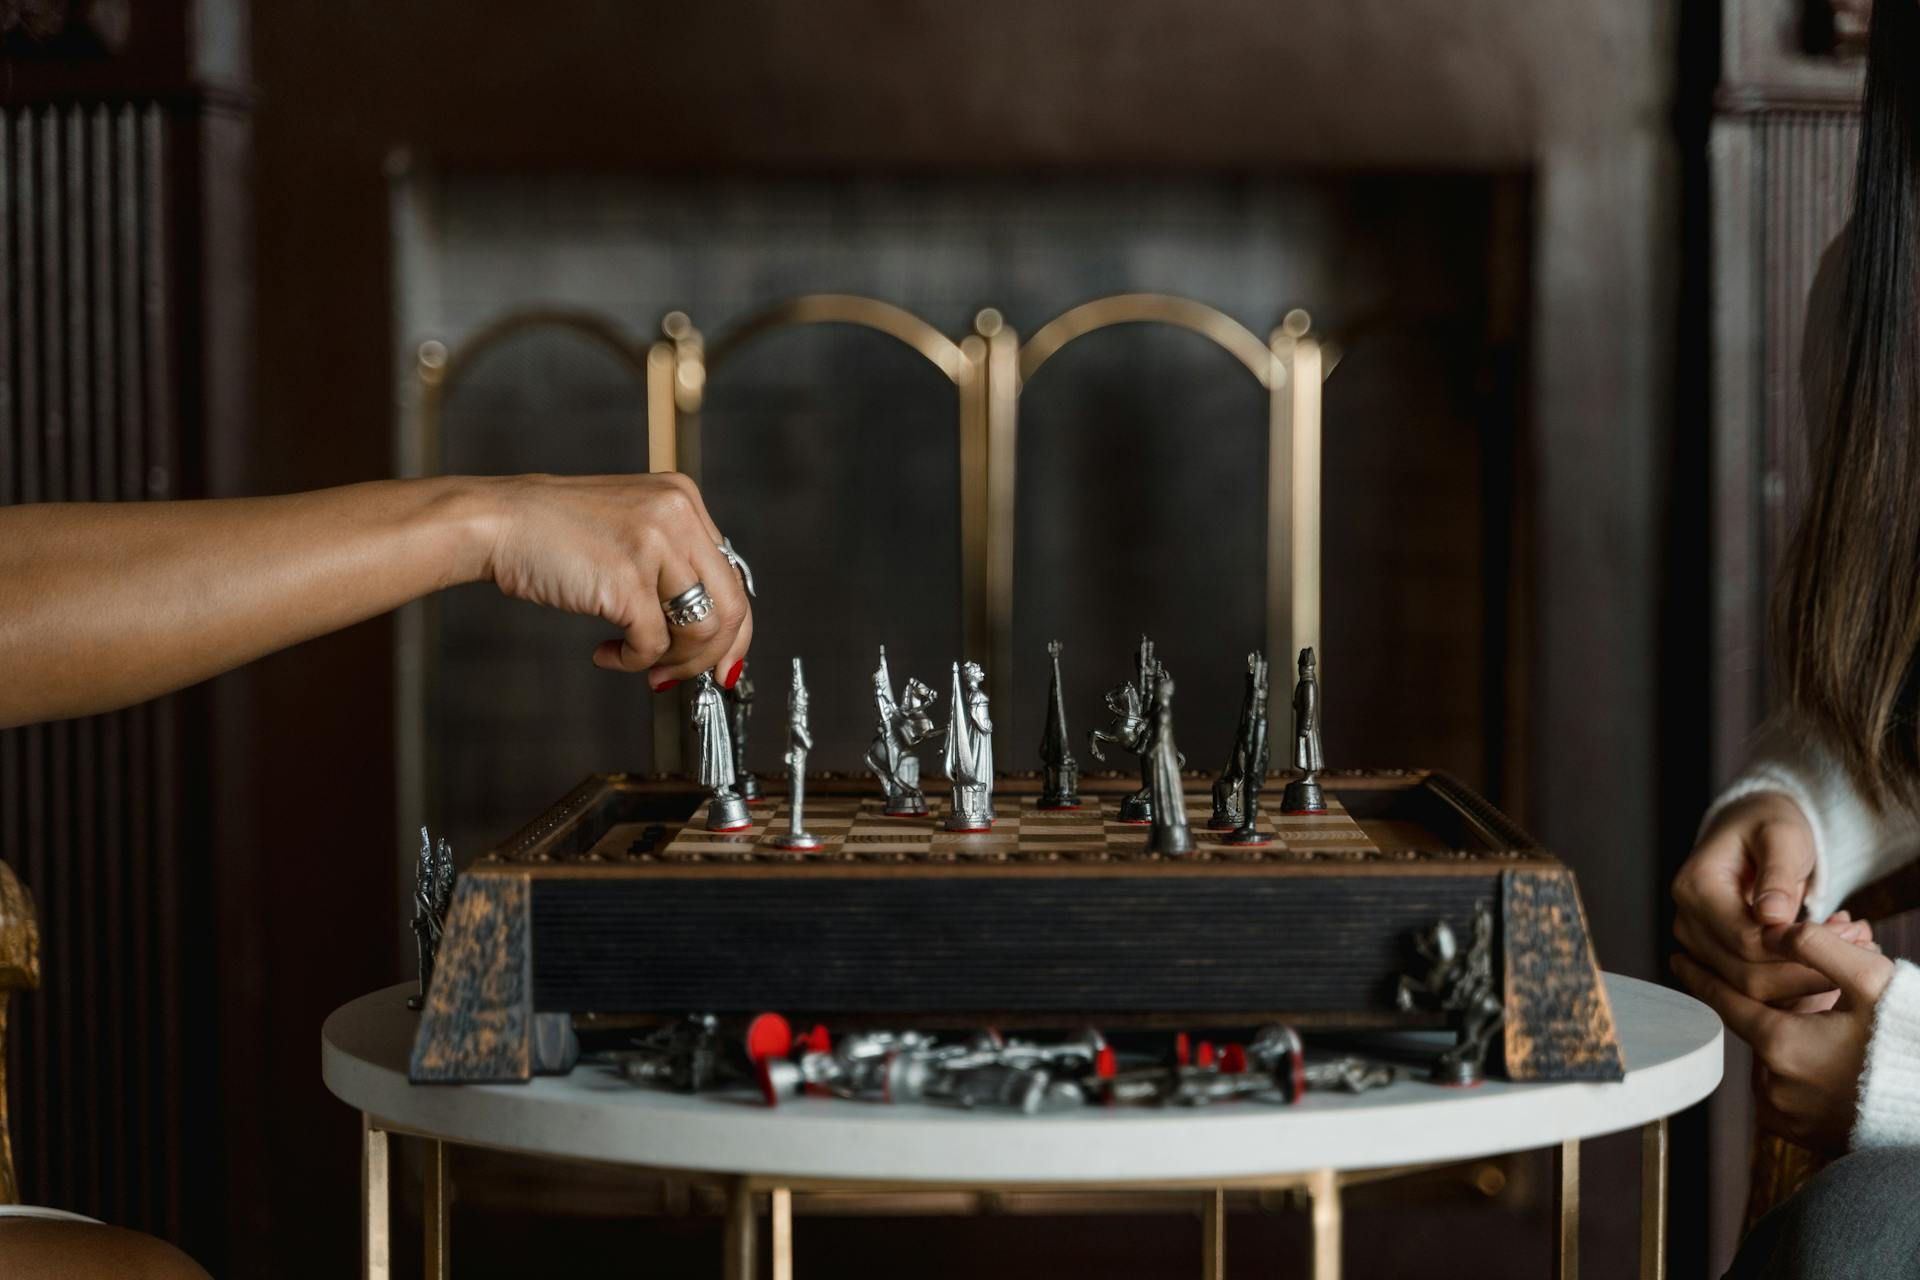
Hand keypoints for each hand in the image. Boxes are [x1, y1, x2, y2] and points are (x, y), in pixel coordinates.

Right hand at [479, 472, 751, 688]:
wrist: (498, 521)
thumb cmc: (555, 531)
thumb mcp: (631, 528)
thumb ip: (672, 563)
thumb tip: (708, 628)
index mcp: (684, 499)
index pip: (733, 576)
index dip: (733, 630)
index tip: (723, 660)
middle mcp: (678, 516)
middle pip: (731, 606)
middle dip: (710, 655)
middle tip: (683, 675)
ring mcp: (654, 546)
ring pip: (702, 630)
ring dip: (673, 661)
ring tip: (642, 664)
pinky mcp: (626, 581)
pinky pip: (652, 644)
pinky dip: (631, 661)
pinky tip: (607, 653)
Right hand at [1672, 792, 1870, 1003]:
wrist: (1752, 830)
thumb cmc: (1768, 827)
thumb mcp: (1782, 837)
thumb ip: (1777, 874)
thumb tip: (1771, 916)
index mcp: (1694, 889)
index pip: (1744, 941)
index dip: (1796, 948)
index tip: (1846, 933)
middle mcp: (1686, 921)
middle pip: (1744, 974)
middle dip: (1805, 969)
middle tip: (1858, 944)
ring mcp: (1695, 943)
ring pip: (1750, 989)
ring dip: (1803, 979)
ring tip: (1845, 948)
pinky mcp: (1713, 958)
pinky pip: (1753, 986)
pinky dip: (1793, 981)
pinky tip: (1824, 958)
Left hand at [1673, 922, 1894, 1151]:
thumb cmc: (1912, 1042)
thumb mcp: (1873, 981)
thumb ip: (1817, 946)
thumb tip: (1773, 928)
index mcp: (1783, 1045)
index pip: (1726, 1002)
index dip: (1703, 977)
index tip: (1679, 960)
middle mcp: (1775, 1086)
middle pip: (1762, 1031)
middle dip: (1783, 1010)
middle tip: (1826, 999)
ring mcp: (1790, 1118)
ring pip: (1776, 1063)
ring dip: (1795, 1042)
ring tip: (1841, 1032)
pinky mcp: (1807, 1138)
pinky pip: (1788, 1095)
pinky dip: (1802, 1074)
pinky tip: (1837, 1062)